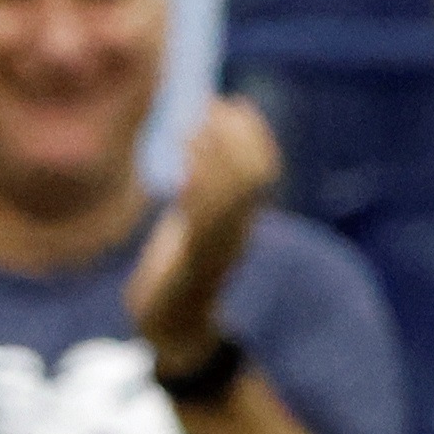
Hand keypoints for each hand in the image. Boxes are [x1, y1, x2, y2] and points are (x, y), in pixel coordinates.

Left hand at [125, 98, 278, 375]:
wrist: (172, 332)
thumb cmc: (178, 278)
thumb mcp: (189, 229)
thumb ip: (198, 196)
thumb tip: (198, 152)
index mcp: (239, 223)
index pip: (260, 171)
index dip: (252, 135)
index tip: (234, 101)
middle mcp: (236, 235)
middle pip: (252, 179)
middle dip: (235, 137)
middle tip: (213, 103)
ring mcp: (217, 253)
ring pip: (231, 199)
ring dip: (216, 159)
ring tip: (194, 126)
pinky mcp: (192, 271)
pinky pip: (203, 230)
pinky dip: (197, 197)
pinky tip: (182, 173)